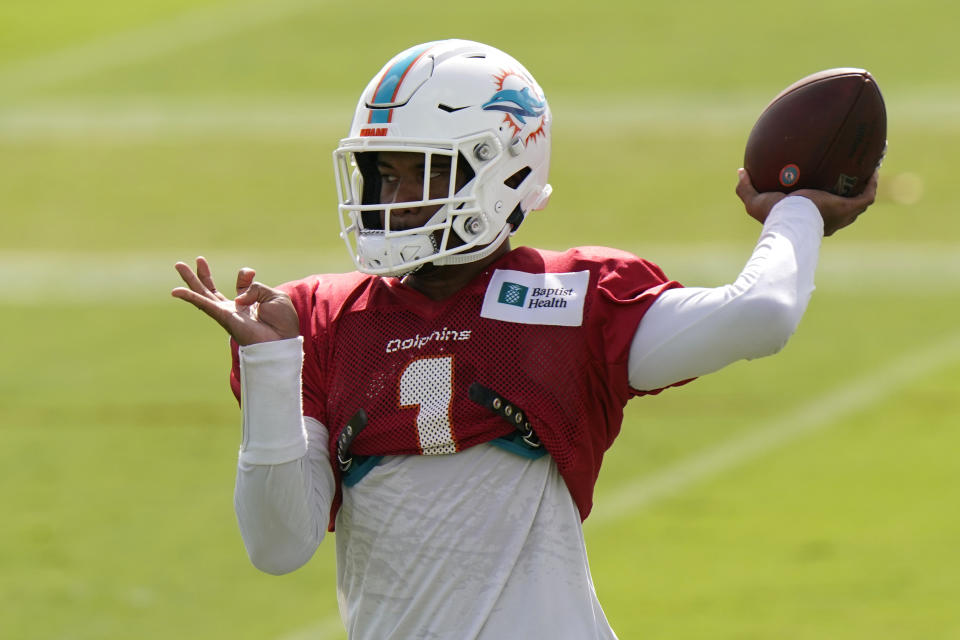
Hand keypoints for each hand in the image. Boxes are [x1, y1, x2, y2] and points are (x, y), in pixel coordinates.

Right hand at [171, 256, 298, 345]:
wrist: (283, 339)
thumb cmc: (283, 322)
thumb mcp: (273, 295)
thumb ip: (254, 287)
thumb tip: (238, 297)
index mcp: (249, 302)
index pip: (242, 283)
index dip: (244, 275)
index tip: (251, 274)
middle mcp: (234, 309)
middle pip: (212, 290)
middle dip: (202, 275)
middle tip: (193, 261)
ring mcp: (227, 313)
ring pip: (204, 295)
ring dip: (190, 280)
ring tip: (178, 265)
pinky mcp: (223, 318)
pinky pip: (203, 305)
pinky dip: (190, 297)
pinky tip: (176, 291)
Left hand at [736, 168, 878, 235]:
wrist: (790, 222)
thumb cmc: (773, 217)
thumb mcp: (755, 201)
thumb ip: (746, 188)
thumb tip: (741, 171)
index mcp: (810, 221)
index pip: (819, 214)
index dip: (823, 203)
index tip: (822, 190)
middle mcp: (829, 221)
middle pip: (844, 211)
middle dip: (848, 196)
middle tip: (850, 180)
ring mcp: (841, 216)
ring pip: (859, 203)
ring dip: (866, 187)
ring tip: (869, 169)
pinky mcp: (848, 208)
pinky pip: (866, 195)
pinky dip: (872, 182)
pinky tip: (873, 166)